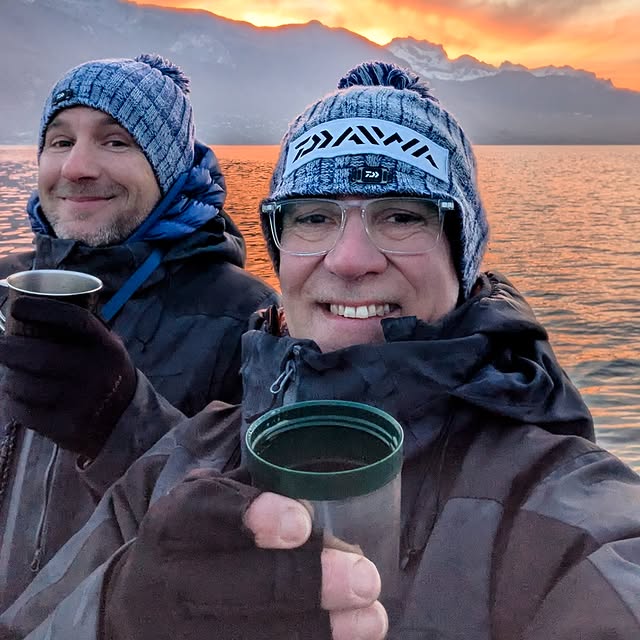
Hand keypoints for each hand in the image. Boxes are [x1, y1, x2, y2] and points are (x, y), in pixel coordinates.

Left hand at [0, 296, 135, 457]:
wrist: (127, 421)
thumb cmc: (108, 376)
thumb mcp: (109, 349)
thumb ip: (85, 332)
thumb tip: (38, 309)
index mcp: (108, 348)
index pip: (74, 320)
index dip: (42, 310)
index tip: (17, 307)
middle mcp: (97, 373)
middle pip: (41, 356)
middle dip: (9, 348)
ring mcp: (82, 402)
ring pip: (28, 385)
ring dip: (9, 378)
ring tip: (7, 373)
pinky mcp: (67, 427)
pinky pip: (25, 412)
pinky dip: (12, 402)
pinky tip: (12, 396)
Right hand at [104, 470, 387, 639]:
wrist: (143, 606)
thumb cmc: (198, 544)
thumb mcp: (210, 507)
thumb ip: (253, 497)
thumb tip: (329, 498)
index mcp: (173, 523)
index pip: (206, 511)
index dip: (254, 516)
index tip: (301, 523)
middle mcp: (168, 578)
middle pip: (239, 584)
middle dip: (308, 582)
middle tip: (365, 579)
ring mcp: (176, 634)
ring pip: (251, 634)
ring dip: (320, 629)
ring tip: (372, 620)